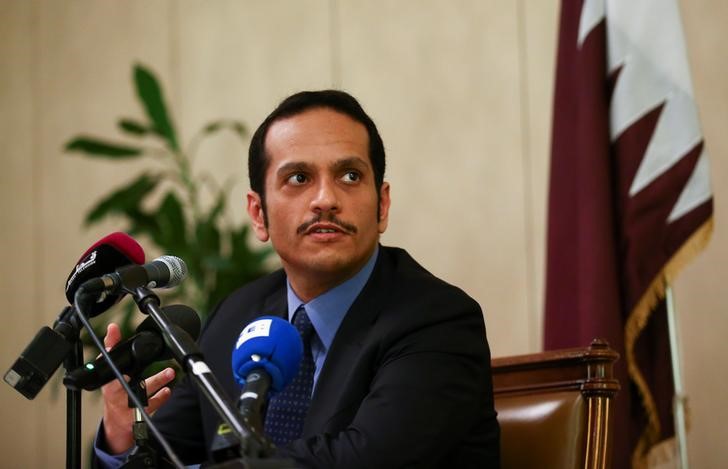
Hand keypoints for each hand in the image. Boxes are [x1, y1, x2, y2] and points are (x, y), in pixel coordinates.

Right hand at [100, 323, 175, 453]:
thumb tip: (113, 327)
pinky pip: (151, 407)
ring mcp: (127, 407)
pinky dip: (160, 398)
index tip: (115, 349)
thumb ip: (112, 347)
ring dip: (157, 381)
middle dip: (137, 372)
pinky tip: (167, 390)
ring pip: (142, 394)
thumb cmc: (114, 390)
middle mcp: (116, 394)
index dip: (110, 355)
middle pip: (127, 382)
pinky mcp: (138, 417)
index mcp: (108, 381)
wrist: (116, 422)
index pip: (108, 366)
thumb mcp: (109, 370)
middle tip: (154, 363)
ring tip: (170, 372)